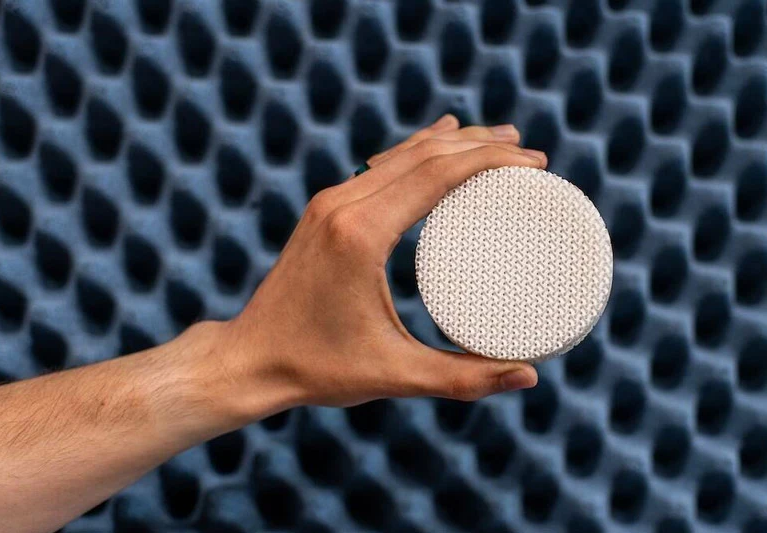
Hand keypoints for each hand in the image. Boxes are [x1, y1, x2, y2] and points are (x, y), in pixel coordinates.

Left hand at [211, 115, 546, 414]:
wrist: (249, 359)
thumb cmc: (316, 368)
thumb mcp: (394, 374)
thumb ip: (463, 378)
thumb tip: (529, 375)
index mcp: (361, 234)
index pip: (437, 174)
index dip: (491, 161)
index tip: (534, 164)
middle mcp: (341, 205)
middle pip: (422, 155)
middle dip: (480, 146)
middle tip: (527, 152)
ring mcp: (327, 204)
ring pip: (398, 155)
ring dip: (447, 144)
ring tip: (493, 140)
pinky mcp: (322, 212)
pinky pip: (376, 169)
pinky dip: (413, 155)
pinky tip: (431, 147)